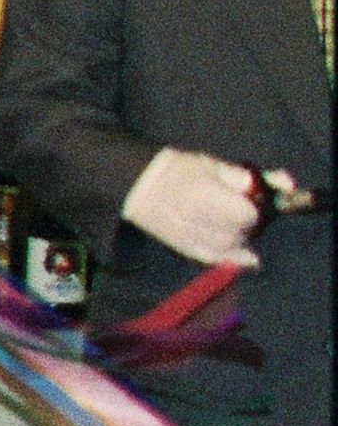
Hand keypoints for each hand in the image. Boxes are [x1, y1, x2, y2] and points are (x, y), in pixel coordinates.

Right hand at [123, 146, 261, 267]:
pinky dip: (232, 258)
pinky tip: (245, 256)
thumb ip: (249, 178)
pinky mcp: (184, 248)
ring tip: (236, 227)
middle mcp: (197, 220)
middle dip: (249, 225)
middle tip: (243, 212)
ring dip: (241, 240)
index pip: (246, 214)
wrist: (138, 186)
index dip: (254, 208)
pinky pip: (215, 259)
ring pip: (229, 248)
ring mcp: (189, 237)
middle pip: (239, 233)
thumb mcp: (214, 166)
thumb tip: (286, 184)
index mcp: (205, 196)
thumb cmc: (179, 170)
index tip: (251, 201)